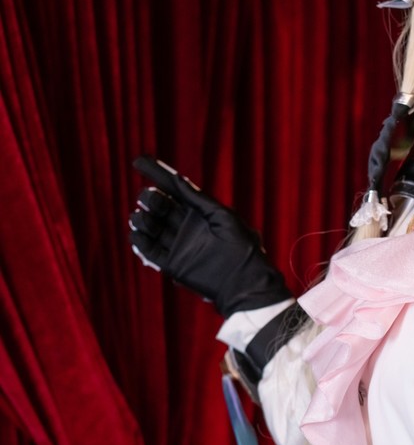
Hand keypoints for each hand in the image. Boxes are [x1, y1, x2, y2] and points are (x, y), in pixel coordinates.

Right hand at [129, 157, 290, 316]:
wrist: (245, 284)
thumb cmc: (241, 248)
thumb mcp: (222, 216)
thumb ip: (197, 198)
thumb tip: (176, 178)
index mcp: (201, 212)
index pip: (174, 189)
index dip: (157, 174)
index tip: (138, 160)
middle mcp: (188, 227)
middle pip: (161, 207)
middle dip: (151, 199)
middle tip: (150, 197)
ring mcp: (180, 245)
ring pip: (153, 227)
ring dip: (143, 219)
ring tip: (142, 216)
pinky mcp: (174, 265)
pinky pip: (151, 251)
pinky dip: (141, 242)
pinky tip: (137, 233)